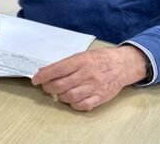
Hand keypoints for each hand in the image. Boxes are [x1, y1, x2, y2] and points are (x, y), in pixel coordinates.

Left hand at [31, 46, 147, 110]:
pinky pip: (83, 105)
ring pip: (70, 96)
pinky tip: (71, 100)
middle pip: (61, 85)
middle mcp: (87, 74)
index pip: (57, 69)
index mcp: (81, 60)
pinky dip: (73, 105)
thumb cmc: (101, 58)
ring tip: (58, 93)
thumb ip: (67, 63)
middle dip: (48, 87)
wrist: (124, 64)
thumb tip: (47, 71)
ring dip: (60, 96)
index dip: (44, 75)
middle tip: (46, 87)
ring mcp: (94, 87)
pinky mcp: (101, 97)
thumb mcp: (83, 55)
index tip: (36, 79)